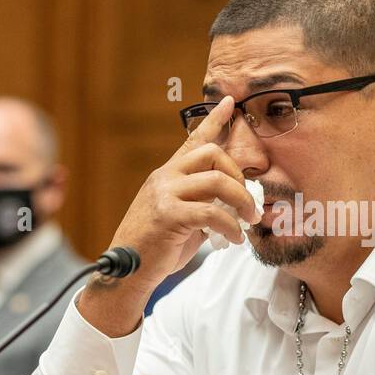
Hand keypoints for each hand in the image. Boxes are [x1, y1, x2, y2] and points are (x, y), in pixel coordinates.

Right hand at [105, 95, 259, 292]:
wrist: (126, 272)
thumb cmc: (157, 247)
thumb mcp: (183, 218)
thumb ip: (204, 202)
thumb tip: (237, 202)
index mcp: (168, 174)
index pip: (193, 139)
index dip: (213, 120)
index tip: (229, 102)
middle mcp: (165, 177)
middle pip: (212, 153)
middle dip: (239, 176)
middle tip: (248, 203)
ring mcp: (164, 194)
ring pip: (216, 180)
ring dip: (242, 201)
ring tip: (249, 221)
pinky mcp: (168, 214)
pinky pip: (211, 211)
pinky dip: (230, 226)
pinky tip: (234, 239)